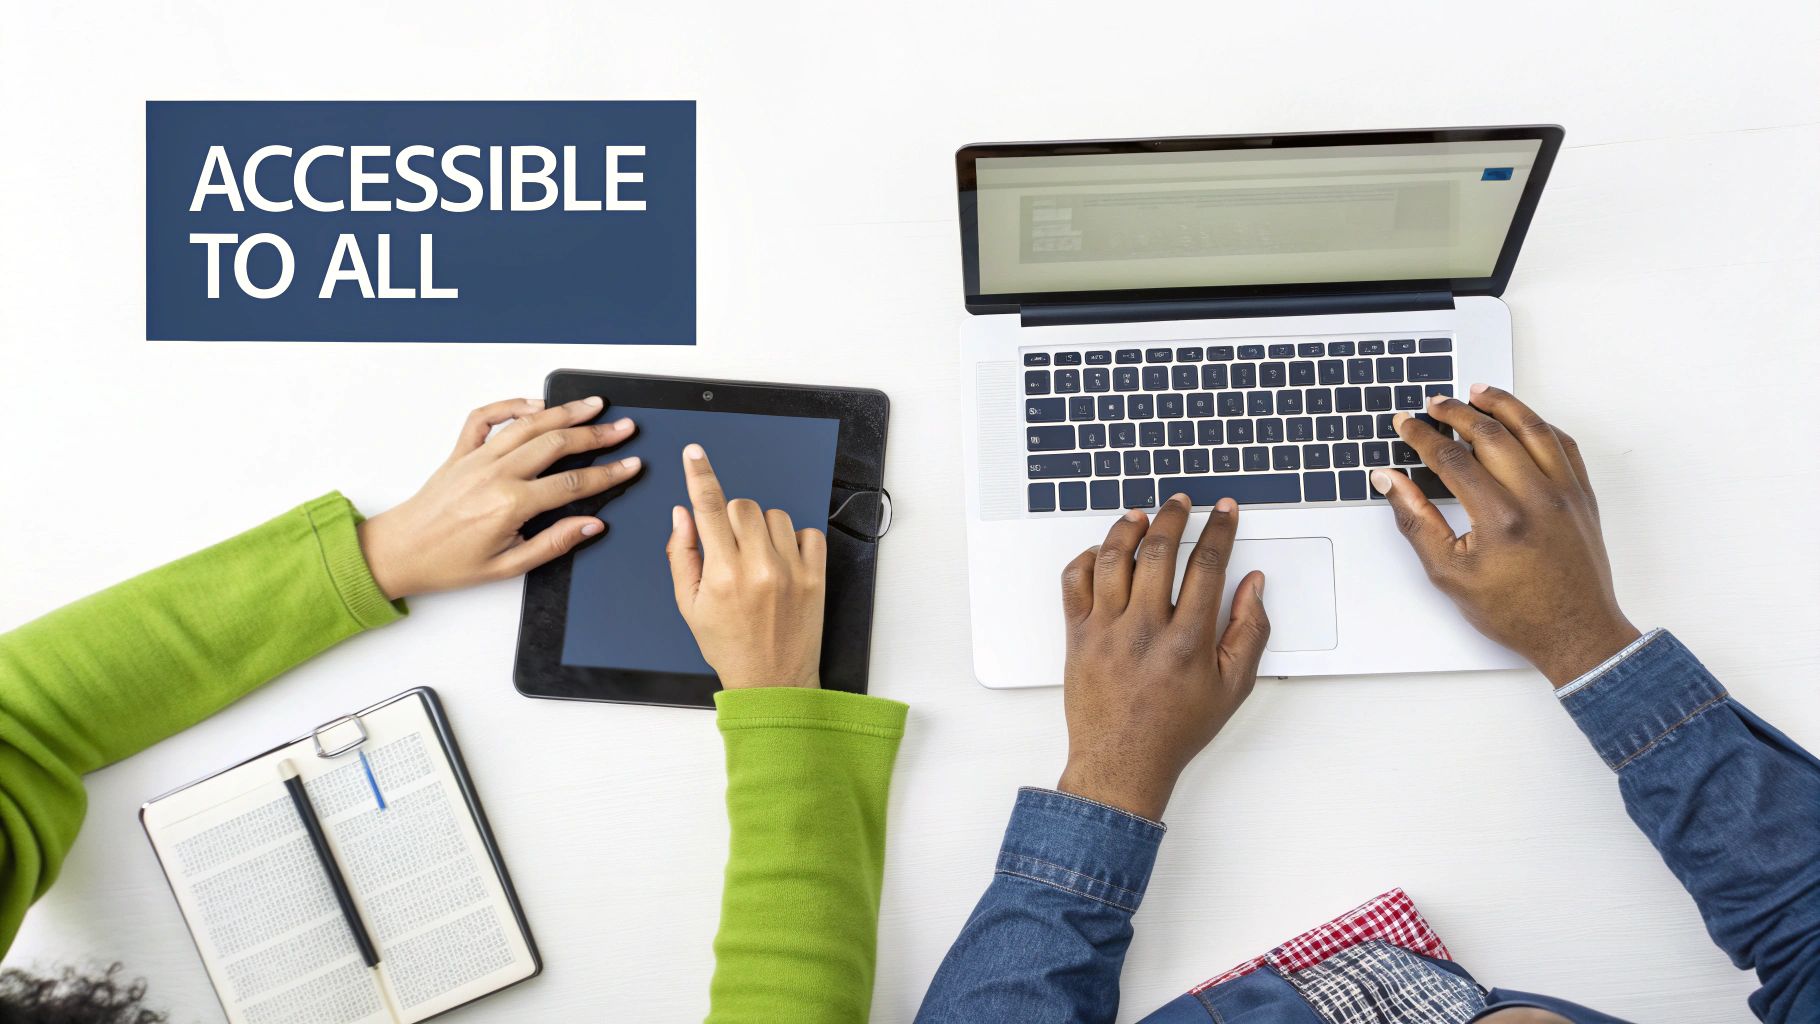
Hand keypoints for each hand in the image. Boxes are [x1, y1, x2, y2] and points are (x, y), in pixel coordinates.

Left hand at [356, 396, 640, 598]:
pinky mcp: (461, 452)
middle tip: (624, 428)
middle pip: (557, 444)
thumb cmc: (448, 563)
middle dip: (596, 434)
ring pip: (529, 425)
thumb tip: (591, 525)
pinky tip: (535, 404)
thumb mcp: (508, 566)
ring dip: (564, 412)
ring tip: (593, 405)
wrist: (400, 552)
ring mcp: (477, 458)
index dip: (608, 473)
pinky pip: (486, 417)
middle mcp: (495, 474)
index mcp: (510, 505)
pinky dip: (511, 405)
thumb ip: (554, 543)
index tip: (631, 465)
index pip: (573, 483)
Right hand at [666, 443, 826, 688]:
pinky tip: (783, 564)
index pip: (708, 508)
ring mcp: (791, 570)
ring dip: (763, 529)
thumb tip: (682, 513)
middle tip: (731, 549)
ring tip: (758, 561)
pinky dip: (794, 541)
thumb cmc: (728, 645)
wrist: (773, 681)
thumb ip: (682, 555)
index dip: (700, 475)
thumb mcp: (688, 605)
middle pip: (742, 506)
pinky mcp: (817, 576)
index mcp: (722, 574)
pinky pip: (807, 532)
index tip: (695, 453)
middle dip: (732, 519)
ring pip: (775, 514)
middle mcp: (758, 567)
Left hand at [1056, 495, 1270, 820]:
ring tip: (1142, 516)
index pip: (1207, 565)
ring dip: (1128, 529)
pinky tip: (1102, 552)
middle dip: (1174, 517)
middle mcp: (1144, 630)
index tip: (1224, 511)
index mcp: (1187, 642)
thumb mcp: (1232, 687)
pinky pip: (1074, 582)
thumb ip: (1249, 631)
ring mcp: (1105, 631)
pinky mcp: (1076, 636)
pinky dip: (1086, 559)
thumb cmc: (1176, 728)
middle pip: (1158, 551)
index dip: (1219, 529)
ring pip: (1112, 559)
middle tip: (1182, 503)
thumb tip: (1253, 584)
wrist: (1121, 762)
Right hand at [1377, 384, 1638, 686]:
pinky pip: (1563, 444)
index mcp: (1499, 518)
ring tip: (1476, 393)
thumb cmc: (1514, 611)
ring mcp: (1566, 493)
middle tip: (1434, 404)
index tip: (1406, 424)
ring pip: (1532, 428)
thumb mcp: (1448, 573)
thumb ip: (1415, 520)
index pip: (1451, 458)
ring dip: (1502, 405)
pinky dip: (1539, 425)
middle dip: (1456, 412)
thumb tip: (1390, 481)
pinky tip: (1521, 419)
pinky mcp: (1583, 496)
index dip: (1422, 436)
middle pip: (1490, 434)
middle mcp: (1537, 497)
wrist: (1574, 632)